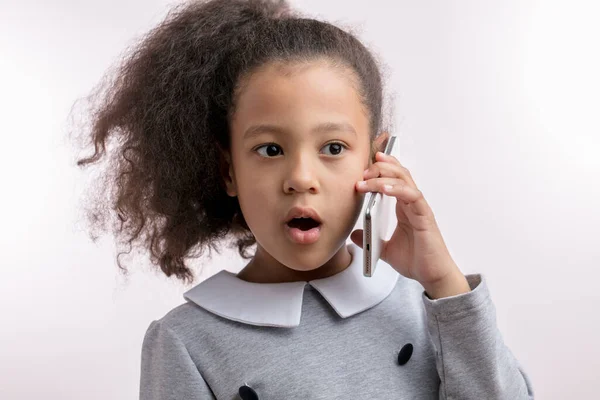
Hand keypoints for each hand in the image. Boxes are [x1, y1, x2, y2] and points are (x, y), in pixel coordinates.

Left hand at [351, 151, 470, 298]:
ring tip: (368, 177)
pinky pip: (412, 196)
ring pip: (405, 181)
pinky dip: (398, 189)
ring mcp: (419, 208)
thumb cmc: (415, 261)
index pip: (395, 179)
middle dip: (381, 167)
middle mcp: (412, 204)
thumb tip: (354, 234)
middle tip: (364, 169)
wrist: (432, 276)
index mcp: (404, 208)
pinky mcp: (425, 216)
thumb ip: (370, 240)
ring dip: (385, 176)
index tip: (367, 162)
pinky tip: (384, 189)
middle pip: (400, 174)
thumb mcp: (384, 249)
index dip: (384, 167)